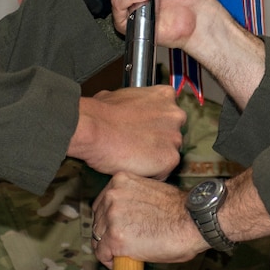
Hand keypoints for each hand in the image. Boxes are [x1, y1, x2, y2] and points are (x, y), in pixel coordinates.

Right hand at [67, 85, 181, 178]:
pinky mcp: (170, 159)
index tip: (142, 130)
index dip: (154, 124)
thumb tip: (124, 106)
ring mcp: (175, 138)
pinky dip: (150, 173)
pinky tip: (133, 167)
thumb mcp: (117, 96)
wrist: (93, 130)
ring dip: (154, 158)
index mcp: (164, 96)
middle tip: (136, 145)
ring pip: (168, 153)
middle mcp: (175, 115)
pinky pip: (163, 172)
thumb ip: (133, 102)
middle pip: (172, 133)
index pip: (168, 114)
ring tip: (132, 158)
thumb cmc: (100, 113)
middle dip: (157, 141)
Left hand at [90, 171, 206, 265]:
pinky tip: (120, 262)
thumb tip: (128, 216)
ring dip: (108, 248)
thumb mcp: (150, 193)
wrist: (194, 221)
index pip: (102, 203)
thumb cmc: (181, 210)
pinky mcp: (115, 238)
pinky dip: (109, 260)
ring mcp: (112, 217)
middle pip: (98, 220)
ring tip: (122, 255)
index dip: (108, 219)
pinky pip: (102, 253)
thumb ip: (133, 200)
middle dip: (107, 233)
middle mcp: (112, 196)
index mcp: (120, 181)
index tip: (116, 229)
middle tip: (120, 244)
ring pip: (98, 237)